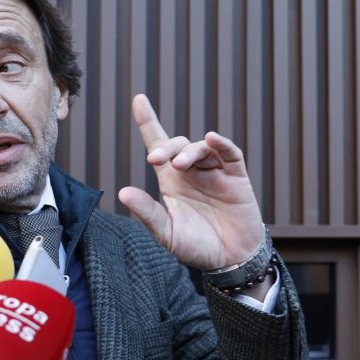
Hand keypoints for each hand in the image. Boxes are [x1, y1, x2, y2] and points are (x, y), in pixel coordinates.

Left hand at [118, 94, 264, 270]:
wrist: (231, 260)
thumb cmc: (198, 247)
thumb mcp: (167, 234)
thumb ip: (147, 213)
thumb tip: (122, 192)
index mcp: (172, 181)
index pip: (158, 145)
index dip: (149, 122)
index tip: (138, 100)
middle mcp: (192, 171)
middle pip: (177, 144)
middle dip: (166, 147)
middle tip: (156, 160)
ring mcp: (215, 171)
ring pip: (201, 147)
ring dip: (190, 151)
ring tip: (180, 166)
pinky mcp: (237, 176)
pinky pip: (230, 152)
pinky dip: (221, 143)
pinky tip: (213, 139)